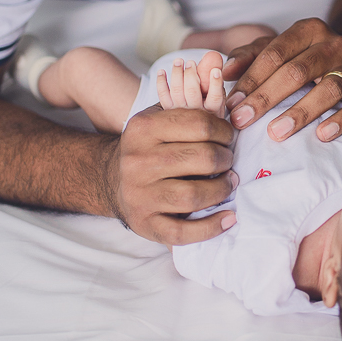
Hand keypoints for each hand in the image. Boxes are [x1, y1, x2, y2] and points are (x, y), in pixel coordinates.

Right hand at [105, 105, 237, 245]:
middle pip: (201, 158)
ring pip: (193, 195)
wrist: (112, 180)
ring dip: (221, 190)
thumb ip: (188, 109)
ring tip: (228, 184)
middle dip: (225, 159)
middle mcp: (137, 161)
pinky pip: (182, 232)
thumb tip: (229, 108)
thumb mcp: (158, 118)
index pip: (199, 124)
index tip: (228, 138)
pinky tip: (228, 218)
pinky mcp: (144, 224)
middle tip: (228, 162)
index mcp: (143, 128)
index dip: (223, 131)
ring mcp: (139, 195)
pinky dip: (211, 227)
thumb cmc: (148, 147)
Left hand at [156, 53, 226, 115]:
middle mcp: (195, 113)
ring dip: (176, 74)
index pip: (215, 97)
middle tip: (190, 62)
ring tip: (178, 61)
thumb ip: (216, 82)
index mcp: (211, 111)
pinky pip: (163, 95)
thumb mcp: (218, 98)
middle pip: (191, 92)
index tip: (215, 71)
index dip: (215, 83)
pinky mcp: (168, 110)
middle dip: (190, 75)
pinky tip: (162, 71)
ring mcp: (180, 112)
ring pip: (176, 91)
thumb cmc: (208, 108)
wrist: (194, 127)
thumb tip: (214, 60)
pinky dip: (161, 82)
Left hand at [220, 17, 341, 142]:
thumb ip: (248, 57)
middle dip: (266, 98)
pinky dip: (341, 121)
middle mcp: (334, 44)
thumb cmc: (302, 57)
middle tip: (242, 121)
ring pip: (327, 89)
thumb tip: (224, 73)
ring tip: (275, 133)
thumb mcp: (275, 50)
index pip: (275, 54)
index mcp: (308, 29)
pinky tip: (322, 135)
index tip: (231, 104)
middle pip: (297, 71)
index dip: (251, 79)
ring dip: (300, 113)